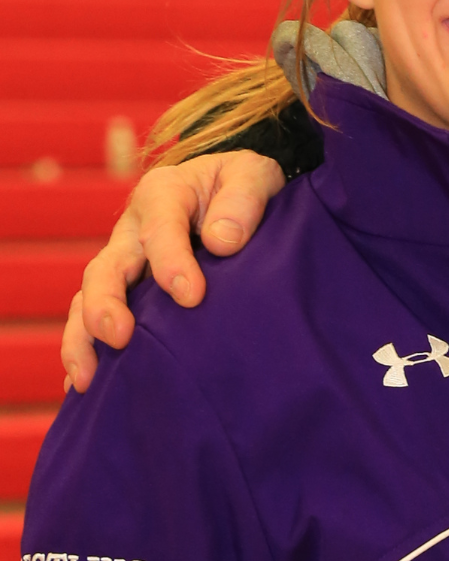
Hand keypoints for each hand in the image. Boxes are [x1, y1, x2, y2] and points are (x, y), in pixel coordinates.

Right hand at [61, 151, 284, 392]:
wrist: (233, 188)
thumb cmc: (242, 182)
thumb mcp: (253, 175)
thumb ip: (243, 200)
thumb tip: (222, 242)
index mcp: (163, 193)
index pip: (160, 228)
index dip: (171, 263)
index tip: (191, 297)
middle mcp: (132, 229)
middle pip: (106, 268)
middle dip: (106, 305)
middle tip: (120, 337)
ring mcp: (124, 261)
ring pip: (89, 297)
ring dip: (83, 336)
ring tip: (87, 377)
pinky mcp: (126, 289)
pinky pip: (93, 319)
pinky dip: (85, 349)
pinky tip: (83, 386)